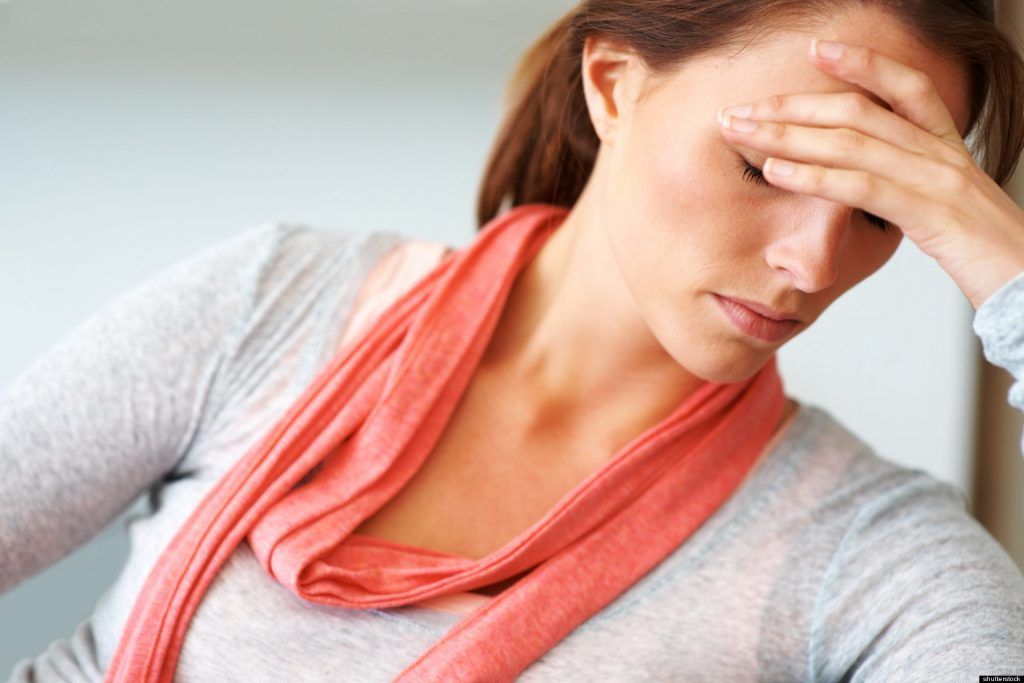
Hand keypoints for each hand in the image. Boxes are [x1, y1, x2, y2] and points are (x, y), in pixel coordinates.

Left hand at [716, 37, 1023, 309]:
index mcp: (947, 149)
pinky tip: (772, 171)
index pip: (906, 88)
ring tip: (739, 131)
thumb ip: (911, 191)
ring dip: (785, 135)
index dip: (863, 63)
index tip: (816, 50)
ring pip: (851, 142)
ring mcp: (936, 180)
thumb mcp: (947, 211)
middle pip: (858, 111)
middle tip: (737, 109)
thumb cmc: (986, 255)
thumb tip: (871, 188)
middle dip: (791, 106)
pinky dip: (812, 177)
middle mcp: (941, 155)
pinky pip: (861, 187)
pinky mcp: (929, 214)